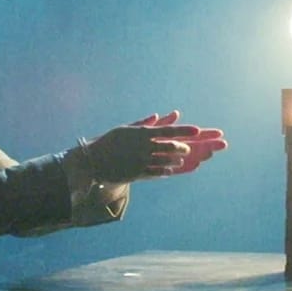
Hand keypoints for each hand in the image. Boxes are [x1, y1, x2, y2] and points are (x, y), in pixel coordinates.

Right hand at [80, 111, 227, 181]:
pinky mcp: (138, 173)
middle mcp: (143, 147)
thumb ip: (142, 124)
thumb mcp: (124, 129)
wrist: (93, 161)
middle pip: (170, 147)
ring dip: (176, 160)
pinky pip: (157, 173)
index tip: (198, 130)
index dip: (185, 130)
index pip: (168, 130)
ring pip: (166, 161)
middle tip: (187, 149)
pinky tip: (170, 170)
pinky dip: (166, 171)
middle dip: (182, 148)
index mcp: (141, 133)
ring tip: (179, 159)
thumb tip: (157, 116)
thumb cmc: (108, 142)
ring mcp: (141, 161)